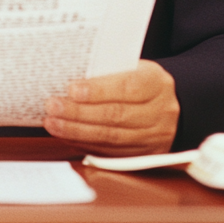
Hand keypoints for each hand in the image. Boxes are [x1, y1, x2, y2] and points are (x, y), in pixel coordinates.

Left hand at [43, 60, 178, 155]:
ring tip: (53, 123)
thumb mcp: (133, 67)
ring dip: (77, 131)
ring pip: (111, 137)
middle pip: (116, 115)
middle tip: (53, 107)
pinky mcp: (143, 155)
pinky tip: (67, 136)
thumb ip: (108, 72)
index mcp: (156, 83)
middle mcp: (159, 113)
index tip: (72, 89)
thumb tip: (70, 76)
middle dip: (79, 113)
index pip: (127, 87)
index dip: (98, 91)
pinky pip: (111, 152)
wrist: (171, 105)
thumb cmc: (142, 81)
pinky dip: (86, 144)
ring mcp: (153, 137)